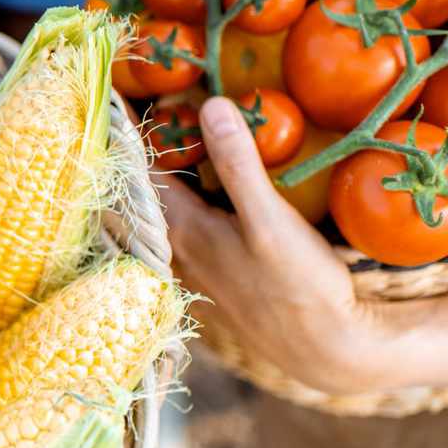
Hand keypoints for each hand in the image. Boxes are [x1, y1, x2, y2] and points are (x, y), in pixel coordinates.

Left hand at [157, 97, 393, 394]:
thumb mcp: (270, 218)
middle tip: (144, 112)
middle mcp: (174, 250)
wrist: (325, 349)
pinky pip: (182, 233)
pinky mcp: (212, 280)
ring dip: (161, 181)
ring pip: (162, 214)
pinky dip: (181, 206)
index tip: (122, 98)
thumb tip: (210, 106)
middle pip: (146, 191)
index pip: (141, 169)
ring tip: (166, 146)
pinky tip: (197, 197)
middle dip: (143, 154)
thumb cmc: (297, 285)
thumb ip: (240, 163)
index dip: (133, 132)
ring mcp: (191, 268)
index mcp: (179, 230)